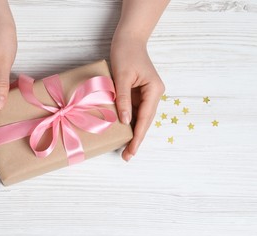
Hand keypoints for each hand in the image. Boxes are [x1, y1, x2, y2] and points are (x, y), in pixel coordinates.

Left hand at [111, 35, 164, 160]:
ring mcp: (147, 94)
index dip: (138, 136)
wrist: (128, 39)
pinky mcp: (139, 92)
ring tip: (124, 148)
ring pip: (140, 117)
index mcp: (154, 90)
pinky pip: (134, 110)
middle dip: (136, 138)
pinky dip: (129, 120)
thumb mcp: (121, 77)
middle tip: (127, 156)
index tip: (131, 151)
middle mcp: (154, 94)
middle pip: (145, 121)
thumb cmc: (125, 53)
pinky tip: (122, 131)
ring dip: (133, 131)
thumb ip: (123, 100)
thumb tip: (125, 121)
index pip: (145, 118)